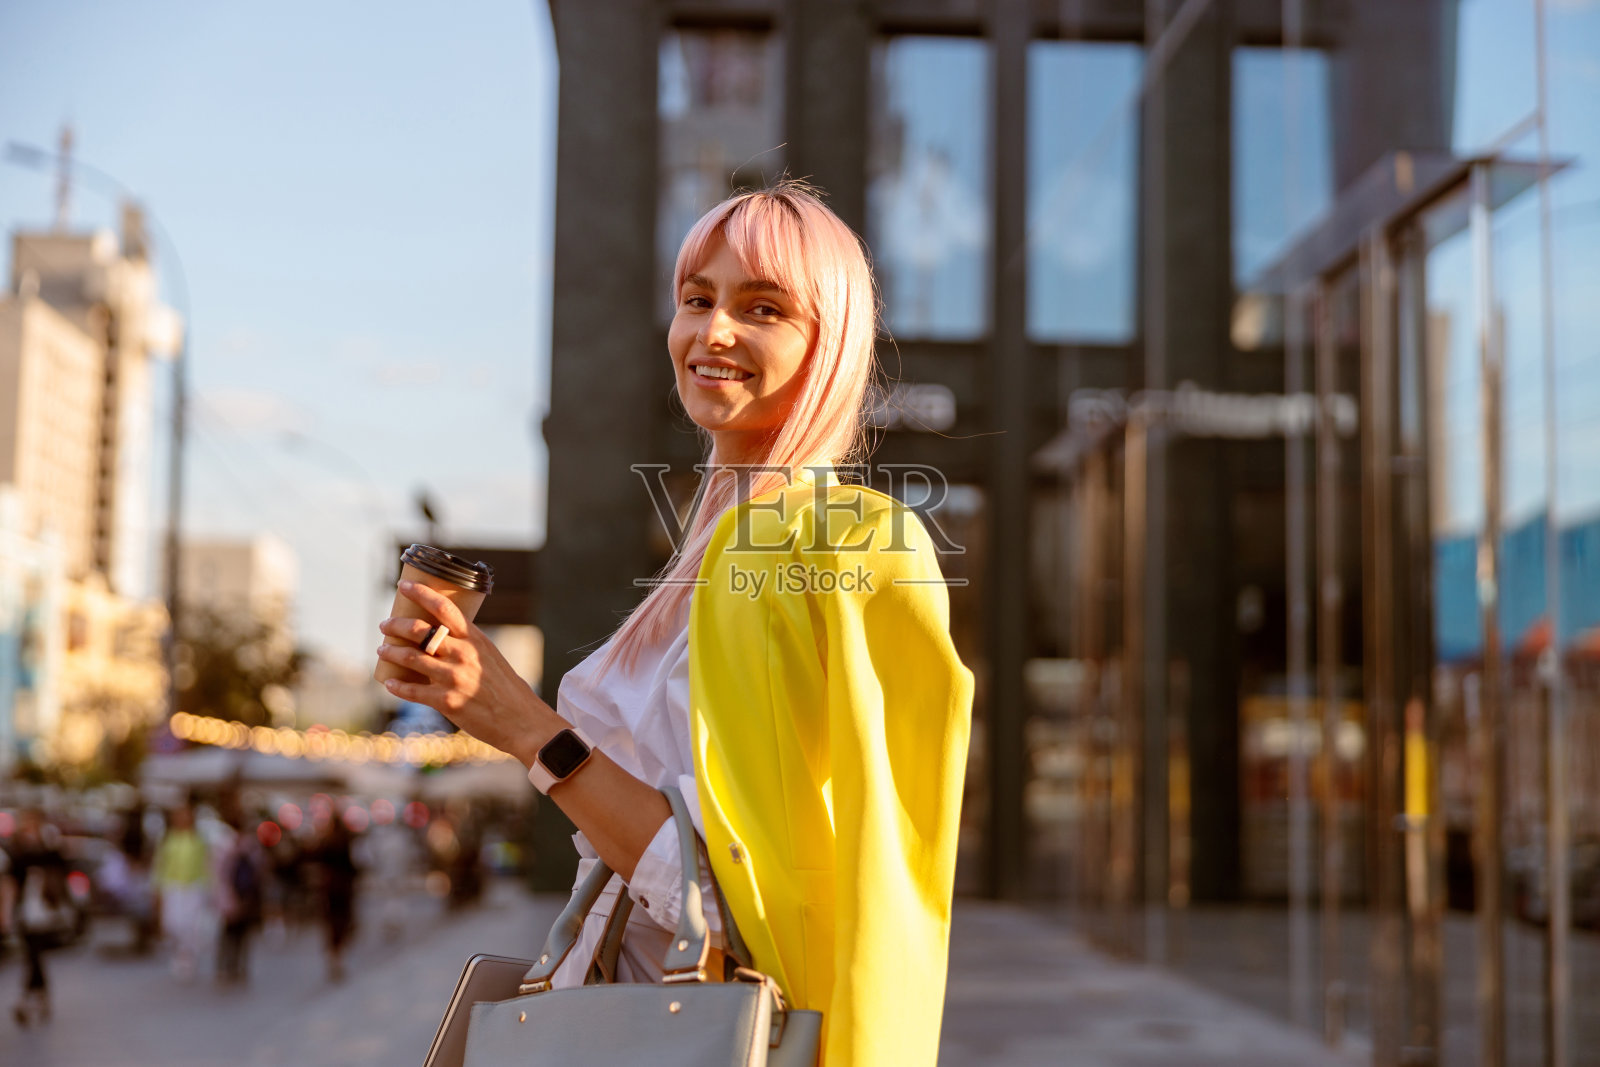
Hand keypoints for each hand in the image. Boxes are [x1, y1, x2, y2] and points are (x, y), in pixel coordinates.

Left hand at [376, 581, 551, 765]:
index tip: (403, 585)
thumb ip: (466, 647)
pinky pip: (412, 691)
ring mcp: (454, 678)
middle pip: (419, 630)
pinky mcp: (447, 702)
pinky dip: (396, 687)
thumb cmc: (505, 688)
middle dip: (396, 625)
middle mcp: (463, 654)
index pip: (443, 608)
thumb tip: (438, 641)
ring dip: (390, 652)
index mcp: (474, 639)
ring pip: (410, 658)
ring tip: (382, 649)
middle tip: (385, 625)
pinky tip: (388, 683)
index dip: (420, 593)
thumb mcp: (489, 657)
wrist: (520, 719)